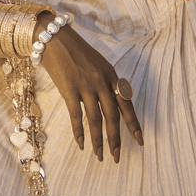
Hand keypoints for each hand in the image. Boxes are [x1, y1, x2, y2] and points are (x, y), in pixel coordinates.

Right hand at [38, 16, 143, 162]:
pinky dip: (79, 132)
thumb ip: (107, 83)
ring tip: (100, 155)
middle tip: (117, 156)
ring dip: (98, 140)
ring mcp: (85, 86)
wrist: (56, 38)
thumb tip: (115, 104)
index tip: (140, 140)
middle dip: (116, 138)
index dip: (133, 123)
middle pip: (113, 115)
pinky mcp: (69, 89)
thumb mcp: (99, 65)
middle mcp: (102, 82)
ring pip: (95, 119)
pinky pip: (76, 115)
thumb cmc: (78, 52)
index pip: (126, 104)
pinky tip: (81, 144)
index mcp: (112, 76)